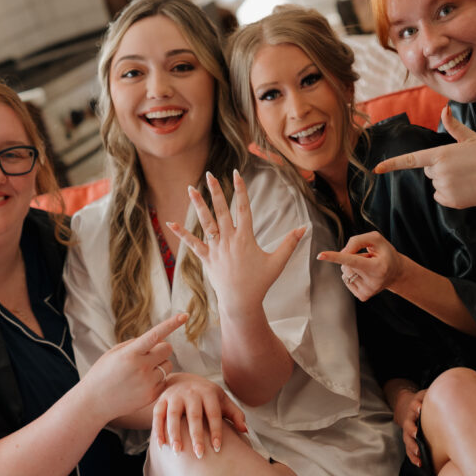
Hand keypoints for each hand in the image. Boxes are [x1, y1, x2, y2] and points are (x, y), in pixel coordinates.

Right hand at [85, 313, 186, 424]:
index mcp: (130, 353)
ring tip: (142, 371)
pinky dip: (157, 379)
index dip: (171, 324)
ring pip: (168, 365)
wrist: (94, 402)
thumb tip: (159, 338)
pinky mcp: (152, 395)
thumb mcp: (114, 353)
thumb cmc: (103, 373)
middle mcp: (141, 367)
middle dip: (160, 349)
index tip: (184, 315)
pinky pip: (165, 380)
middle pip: (167, 349)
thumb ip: (136, 344)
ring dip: (160, 365)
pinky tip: (141, 383)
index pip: (155, 334)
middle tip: (148, 354)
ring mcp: (148, 383)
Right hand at [152, 373, 247, 458]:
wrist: (184, 381)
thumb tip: (244, 431)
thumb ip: (235, 415)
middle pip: (194, 415)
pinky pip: (158, 415)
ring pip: (173, 415)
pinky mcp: (162, 400)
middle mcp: (191, 393)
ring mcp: (175, 396)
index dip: (216, 431)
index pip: (213, 413)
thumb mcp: (223, 401)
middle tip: (199, 454)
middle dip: (196, 435)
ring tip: (178, 451)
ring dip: (175, 434)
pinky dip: (158, 430)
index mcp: (208, 393)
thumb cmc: (208, 397)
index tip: (217, 448)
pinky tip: (161, 445)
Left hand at [167, 170, 305, 314]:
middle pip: (221, 210)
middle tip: (209, 174)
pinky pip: (192, 244)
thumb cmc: (261, 282)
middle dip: (216, 191)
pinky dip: (182, 233)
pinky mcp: (207, 258)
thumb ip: (290, 243)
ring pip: (205, 222)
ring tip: (191, 189)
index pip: (243, 208)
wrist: (241, 302)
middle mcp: (229, 240)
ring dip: (198, 205)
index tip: (237, 173)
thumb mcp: (278, 262)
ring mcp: (216, 248)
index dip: (241, 190)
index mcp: (245, 238)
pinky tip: (170, 223)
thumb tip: (304, 228)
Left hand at [317, 231, 403, 300]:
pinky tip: (365, 276)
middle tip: (369, 260)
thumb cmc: (385, 253)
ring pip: (345, 273)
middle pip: (346, 264)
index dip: (335, 257)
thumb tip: (341, 253)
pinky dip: (352, 275)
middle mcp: (373, 281)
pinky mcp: (363, 296)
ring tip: (368, 267)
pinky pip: (346, 280)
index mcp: (377, 267)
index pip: (352, 260)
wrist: (396, 272)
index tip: (320, 255)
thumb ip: (357, 241)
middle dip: (352, 258)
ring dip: (352, 267)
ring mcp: (368, 291)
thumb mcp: (376, 239)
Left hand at [374, 105, 475, 208]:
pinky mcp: (449, 200)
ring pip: (435, 183)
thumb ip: (454, 127)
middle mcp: (439, 171)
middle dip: (440, 167)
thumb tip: (444, 110)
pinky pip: (440, 197)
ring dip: (446, 181)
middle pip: (427, 170)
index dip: (392, 164)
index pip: (411, 159)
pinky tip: (465, 189)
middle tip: (461, 166)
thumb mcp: (471, 138)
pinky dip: (449, 194)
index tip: (377, 169)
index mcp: (441, 154)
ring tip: (466, 177)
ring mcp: (443, 187)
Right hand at [393, 387, 425, 466]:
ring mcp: (409, 432)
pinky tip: (420, 463)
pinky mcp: (411, 441)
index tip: (419, 409)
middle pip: (408, 425)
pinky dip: (413, 457)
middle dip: (411, 430)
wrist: (414, 409)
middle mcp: (409, 421)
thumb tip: (446, 395)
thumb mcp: (427, 395)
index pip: (413, 406)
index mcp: (413, 408)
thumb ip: (433, 396)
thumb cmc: (425, 403)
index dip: (415, 407)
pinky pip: (410, 450)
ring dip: (412, 447)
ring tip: (419, 454)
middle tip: (417, 434)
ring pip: (407, 440)